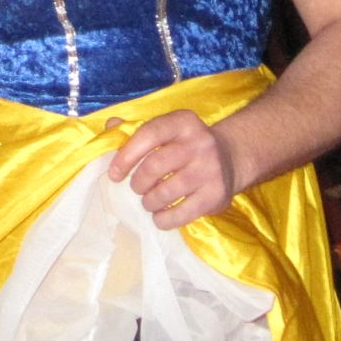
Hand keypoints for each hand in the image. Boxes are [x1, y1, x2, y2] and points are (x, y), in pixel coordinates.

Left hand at [104, 109, 239, 229]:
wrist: (230, 158)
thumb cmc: (186, 144)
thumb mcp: (167, 129)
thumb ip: (137, 128)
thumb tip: (110, 126)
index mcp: (184, 122)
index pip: (149, 134)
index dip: (126, 155)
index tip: (114, 174)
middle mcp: (200, 142)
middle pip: (155, 166)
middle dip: (138, 183)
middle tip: (137, 188)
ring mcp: (210, 169)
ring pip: (165, 192)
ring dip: (149, 202)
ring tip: (148, 201)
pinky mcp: (216, 195)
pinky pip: (181, 214)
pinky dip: (163, 219)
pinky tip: (160, 216)